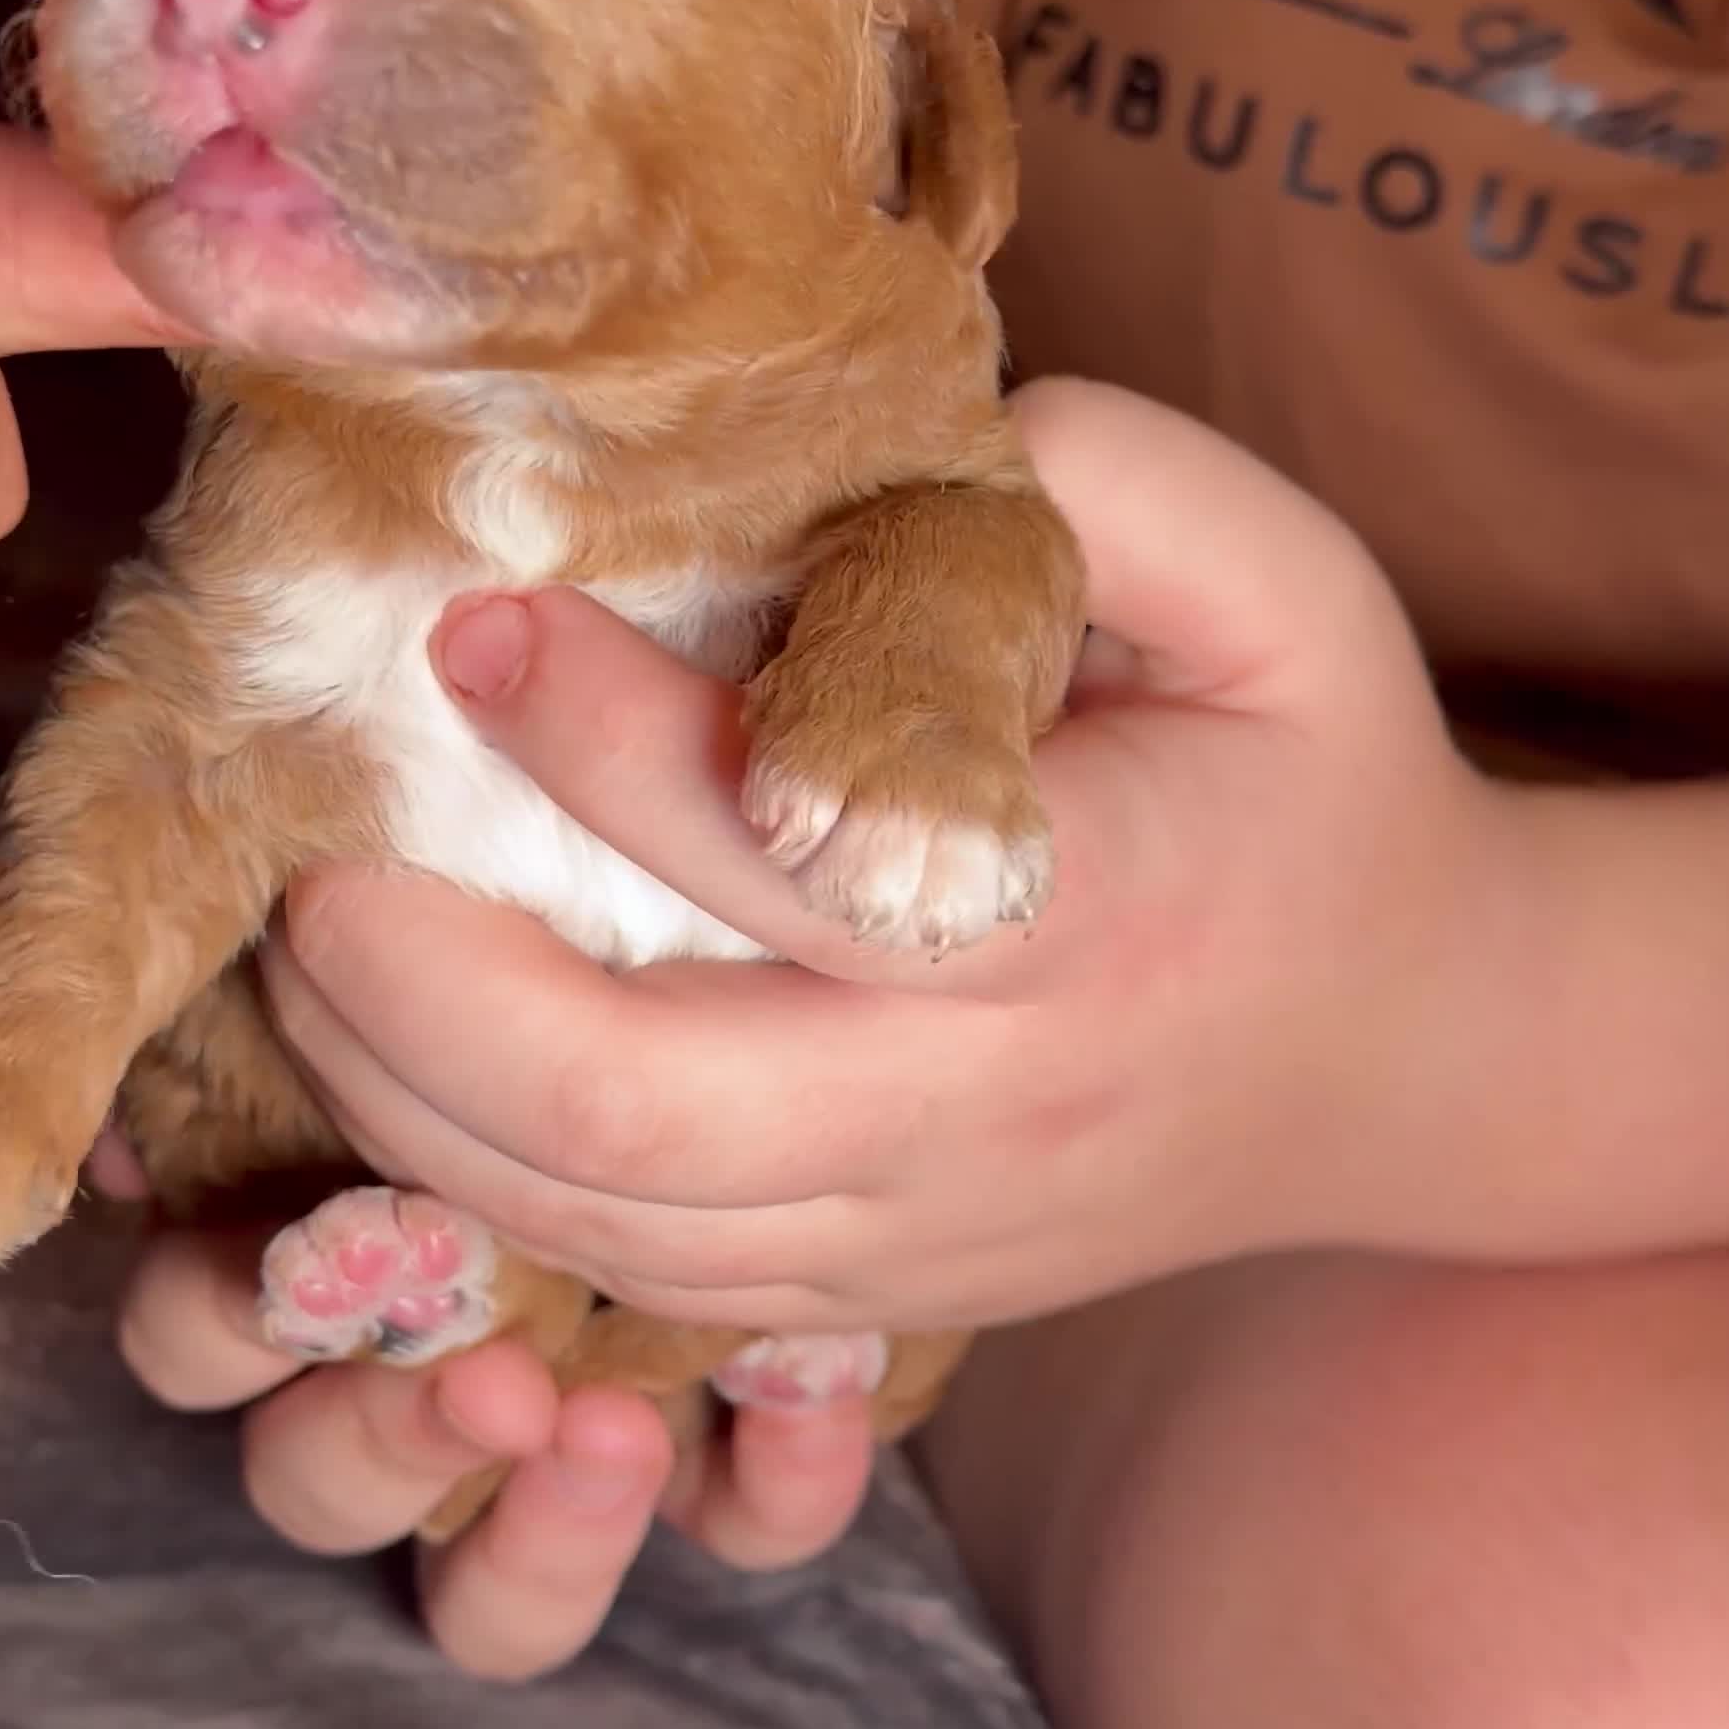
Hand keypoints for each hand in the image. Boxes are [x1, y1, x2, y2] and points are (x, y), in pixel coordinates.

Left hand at [120, 377, 1502, 1670]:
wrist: (1412, 1053)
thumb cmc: (1318, 779)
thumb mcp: (1282, 586)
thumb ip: (1103, 492)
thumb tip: (879, 428)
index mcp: (1082, 915)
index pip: (776, 849)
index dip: (589, 730)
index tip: (466, 614)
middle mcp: (982, 1111)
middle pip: (621, 1106)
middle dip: (414, 987)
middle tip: (316, 858)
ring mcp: (917, 1236)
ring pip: (592, 1225)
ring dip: (406, 1103)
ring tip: (315, 957)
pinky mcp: (871, 1300)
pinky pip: (632, 1284)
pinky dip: (485, 1193)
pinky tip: (406, 1076)